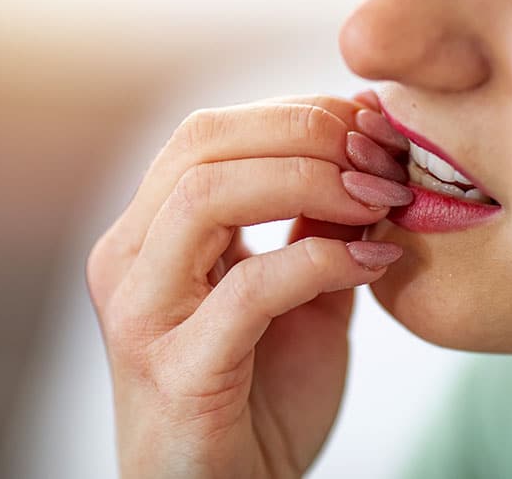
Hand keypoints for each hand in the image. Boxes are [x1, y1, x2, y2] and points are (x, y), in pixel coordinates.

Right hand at [86, 93, 411, 478]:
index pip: (211, 133)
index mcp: (152, 234)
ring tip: (378, 199)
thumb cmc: (262, 398)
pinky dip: (321, 261)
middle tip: (381, 158)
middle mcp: (130, 260)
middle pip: (203, 145)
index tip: (373, 125)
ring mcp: (143, 312)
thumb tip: (362, 157)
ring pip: (208, 196)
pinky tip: (373, 262)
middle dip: (307, 133)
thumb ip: (319, 230)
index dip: (296, 113)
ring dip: (310, 182)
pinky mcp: (175, 367)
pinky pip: (249, 289)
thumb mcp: (300, 296)